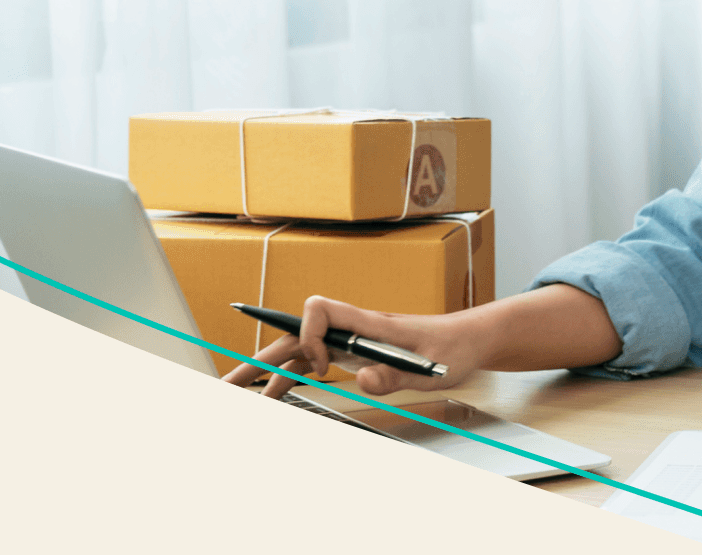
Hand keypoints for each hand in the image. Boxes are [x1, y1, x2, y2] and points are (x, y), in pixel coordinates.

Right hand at [220, 294, 478, 399]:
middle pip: (296, 334)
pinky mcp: (356, 355)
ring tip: (239, 392)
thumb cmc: (454, 347)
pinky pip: (314, 363)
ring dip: (267, 370)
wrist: (471, 341)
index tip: (323, 367)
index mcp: (370, 323)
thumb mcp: (432, 367)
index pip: (321, 309)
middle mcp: (354, 328)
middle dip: (260, 356)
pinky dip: (291, 377)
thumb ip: (395, 375)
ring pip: (299, 350)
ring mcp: (352, 342)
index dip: (310, 336)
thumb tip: (361, 380)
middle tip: (229, 383)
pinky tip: (275, 393)